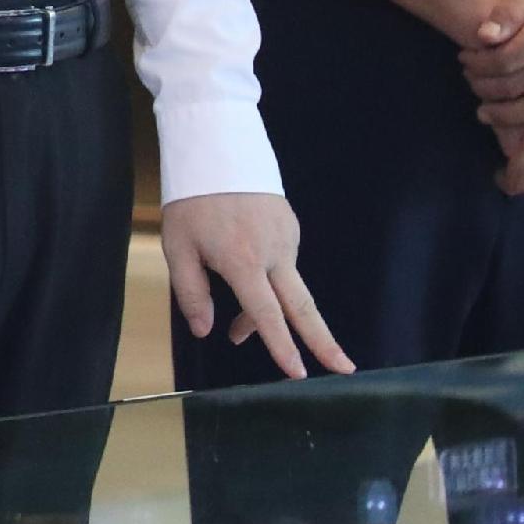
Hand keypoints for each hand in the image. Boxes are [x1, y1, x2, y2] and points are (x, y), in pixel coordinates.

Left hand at [162, 191, 353, 378]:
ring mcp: (287, 239)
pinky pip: (283, 266)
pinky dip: (269, 283)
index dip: (281, 346)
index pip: (266, 314)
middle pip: (303, 307)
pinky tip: (242, 273)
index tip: (298, 373)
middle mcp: (273, 253)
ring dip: (270, 313)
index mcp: (243, 261)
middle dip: (324, 342)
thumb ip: (192, 293)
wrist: (218, 150)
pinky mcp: (290, 228)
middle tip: (345, 369)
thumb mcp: (178, 247)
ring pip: (287, 288)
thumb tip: (206, 331)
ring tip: (237, 329)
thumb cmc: (192, 202)